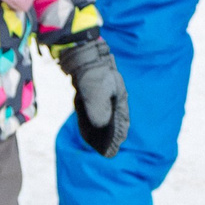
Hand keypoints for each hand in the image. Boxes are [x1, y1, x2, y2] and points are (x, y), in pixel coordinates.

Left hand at [55, 34, 130, 157]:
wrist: (83, 54)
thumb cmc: (92, 72)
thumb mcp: (95, 92)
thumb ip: (98, 110)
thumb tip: (100, 125)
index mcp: (120, 99)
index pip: (122, 123)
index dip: (117, 138)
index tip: (111, 151)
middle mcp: (115, 98)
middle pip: (114, 121)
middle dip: (109, 135)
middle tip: (103, 149)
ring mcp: (106, 94)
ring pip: (105, 115)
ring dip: (100, 127)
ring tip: (94, 140)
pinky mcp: (96, 91)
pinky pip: (95, 109)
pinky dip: (92, 118)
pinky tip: (87, 125)